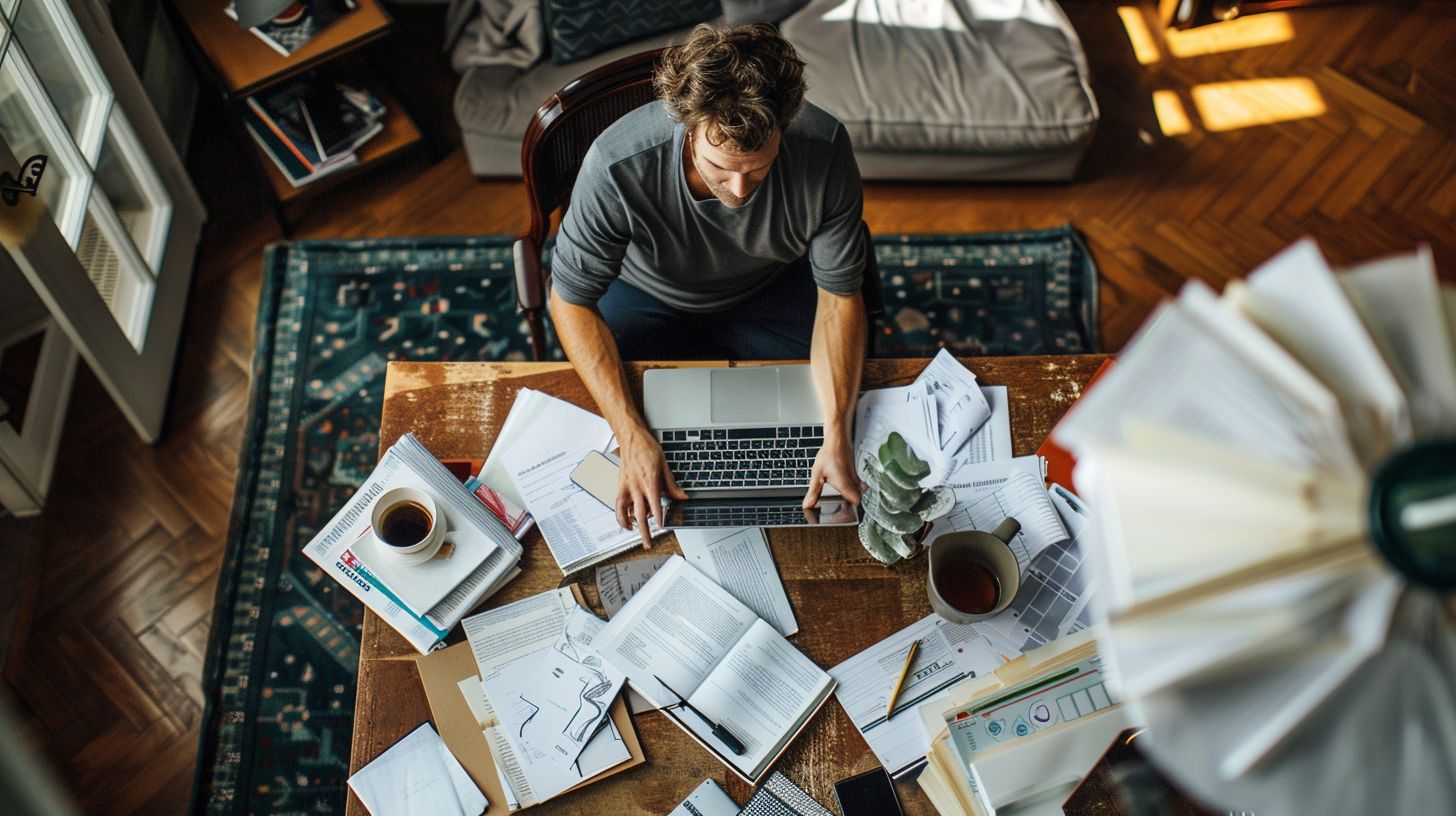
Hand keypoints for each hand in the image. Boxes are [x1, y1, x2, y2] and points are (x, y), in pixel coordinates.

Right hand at [614, 424, 688, 547]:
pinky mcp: (620, 486)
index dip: (658, 517)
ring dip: (630, 525)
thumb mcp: (664, 464)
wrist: (630, 438)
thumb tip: (682, 496)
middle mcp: (636, 486)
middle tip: (648, 543)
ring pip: (625, 512)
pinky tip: (627, 523)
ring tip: (636, 534)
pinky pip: (618, 505)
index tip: (661, 527)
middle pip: (639, 514)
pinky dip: (621, 516)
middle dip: (644, 531)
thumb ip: (672, 484)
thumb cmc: (646, 448)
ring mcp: (626, 487)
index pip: (654, 504)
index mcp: (649, 481)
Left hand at [803, 430, 861, 508]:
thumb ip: (813, 492)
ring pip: (858, 492)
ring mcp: (855, 478)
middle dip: (850, 505)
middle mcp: (853, 482)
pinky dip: (852, 489)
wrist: (837, 440)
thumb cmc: (829, 454)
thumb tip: (808, 505)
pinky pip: (857, 485)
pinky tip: (842, 486)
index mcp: (845, 484)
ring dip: (851, 496)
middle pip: (857, 500)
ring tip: (840, 496)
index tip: (840, 511)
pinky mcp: (855, 474)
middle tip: (839, 506)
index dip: (849, 509)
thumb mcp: (817, 474)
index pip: (855, 503)